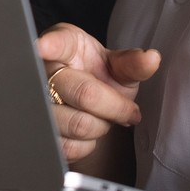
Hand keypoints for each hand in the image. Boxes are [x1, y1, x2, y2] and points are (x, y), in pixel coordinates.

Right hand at [36, 23, 160, 162]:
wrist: (85, 103)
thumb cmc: (98, 77)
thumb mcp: (117, 66)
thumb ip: (133, 63)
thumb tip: (152, 58)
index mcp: (65, 46)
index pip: (57, 43)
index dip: (50, 45)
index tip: (44, 47)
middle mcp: (45, 71)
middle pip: (85, 94)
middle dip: (116, 108)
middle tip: (130, 111)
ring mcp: (38, 102)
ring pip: (78, 124)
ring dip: (101, 126)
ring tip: (104, 117)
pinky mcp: (39, 131)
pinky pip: (69, 146)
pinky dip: (88, 144)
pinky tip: (88, 130)